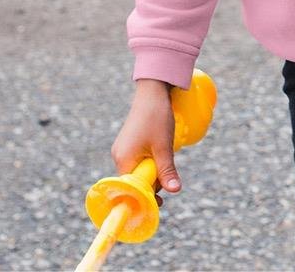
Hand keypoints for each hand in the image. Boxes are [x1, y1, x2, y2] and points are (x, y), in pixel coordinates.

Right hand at [111, 79, 180, 206]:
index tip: (160, 203)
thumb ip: (167, 170)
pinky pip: (139, 161)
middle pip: (136, 182)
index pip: (131, 189)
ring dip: (153, 170)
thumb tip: (175, 191)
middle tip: (169, 177)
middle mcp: (119, 157)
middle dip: (153, 183)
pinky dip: (151, 161)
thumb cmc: (157, 117)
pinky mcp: (129, 144)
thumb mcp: (164, 146)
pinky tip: (160, 151)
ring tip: (166, 156)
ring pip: (139, 171)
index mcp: (124, 160)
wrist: (153, 91)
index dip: (145, 197)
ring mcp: (123, 150)